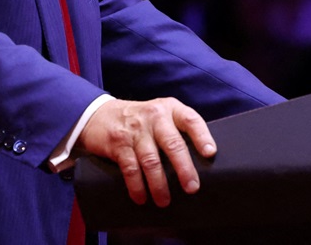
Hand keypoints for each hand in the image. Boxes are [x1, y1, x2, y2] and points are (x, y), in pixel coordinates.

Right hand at [77, 97, 216, 207]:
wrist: (100, 114)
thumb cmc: (140, 120)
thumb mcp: (161, 115)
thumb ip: (177, 130)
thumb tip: (200, 162)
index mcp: (170, 109)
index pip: (190, 120)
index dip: (202, 136)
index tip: (210, 153)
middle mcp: (154, 117)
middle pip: (172, 143)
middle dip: (184, 168)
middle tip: (192, 188)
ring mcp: (135, 130)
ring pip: (151, 160)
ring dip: (159, 184)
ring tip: (164, 201)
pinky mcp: (119, 144)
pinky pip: (131, 168)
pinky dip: (137, 186)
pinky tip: (141, 197)